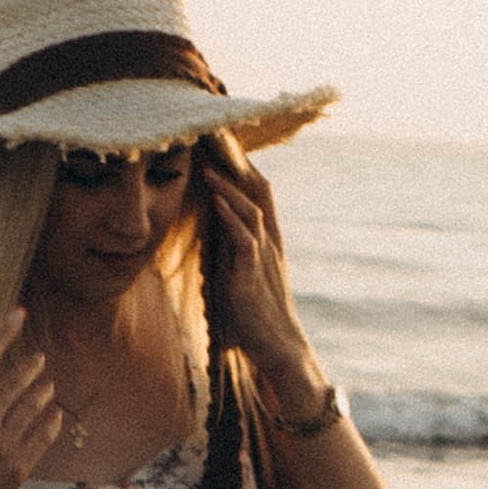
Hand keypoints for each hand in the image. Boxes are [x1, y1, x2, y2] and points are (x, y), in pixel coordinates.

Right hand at [0, 322, 60, 488]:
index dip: (3, 334)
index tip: (18, 315)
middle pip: (16, 382)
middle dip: (30, 366)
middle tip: (38, 359)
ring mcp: (4, 447)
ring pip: (34, 406)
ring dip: (43, 392)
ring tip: (47, 385)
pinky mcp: (20, 467)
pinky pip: (44, 435)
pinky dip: (51, 420)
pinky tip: (53, 414)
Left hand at [202, 157, 329, 420]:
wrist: (280, 348)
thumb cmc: (256, 316)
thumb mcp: (242, 276)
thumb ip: (231, 253)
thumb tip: (212, 237)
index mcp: (267, 242)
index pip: (260, 195)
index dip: (244, 168)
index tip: (223, 144)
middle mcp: (269, 244)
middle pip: (259, 193)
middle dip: (237, 166)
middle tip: (214, 140)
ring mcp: (264, 259)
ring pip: (252, 211)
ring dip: (229, 187)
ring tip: (208, 165)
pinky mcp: (252, 276)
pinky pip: (245, 240)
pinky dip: (231, 218)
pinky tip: (217, 201)